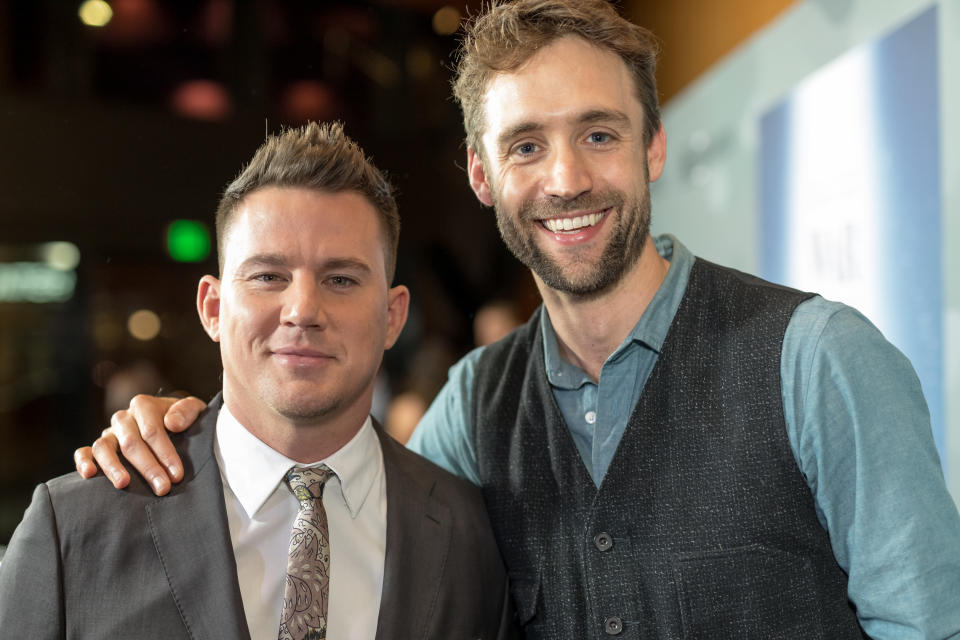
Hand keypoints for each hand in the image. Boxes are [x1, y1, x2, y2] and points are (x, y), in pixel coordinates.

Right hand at [74, 394, 206, 494]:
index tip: (177, 475)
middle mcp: (124, 418)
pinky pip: (84, 452)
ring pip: (103, 447)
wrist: (173, 424)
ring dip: (113, 467)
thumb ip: (187, 411)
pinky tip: (89, 474)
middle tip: (162, 488)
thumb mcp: (195, 410)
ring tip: (124, 484)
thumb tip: (171, 423)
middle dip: (148, 467)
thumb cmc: (185, 420)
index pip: (152, 430)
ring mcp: (109, 433)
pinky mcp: (98, 447)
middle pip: (131, 442)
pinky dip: (83, 461)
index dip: (165, 453)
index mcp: (144, 405)